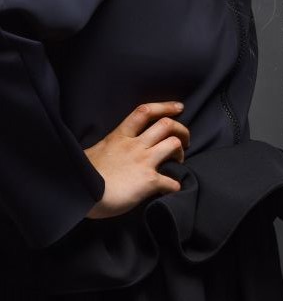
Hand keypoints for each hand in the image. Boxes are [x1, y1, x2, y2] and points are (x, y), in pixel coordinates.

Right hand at [83, 101, 190, 218]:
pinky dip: (175, 185)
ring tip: (178, 161)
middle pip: (166, 125)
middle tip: (185, 139)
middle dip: (181, 130)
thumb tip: (113, 151)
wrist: (79, 193)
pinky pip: (171, 181)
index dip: (165, 106)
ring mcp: (143, 161)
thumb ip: (110, 147)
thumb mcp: (96, 151)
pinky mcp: (148, 181)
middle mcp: (134, 145)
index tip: (179, 107)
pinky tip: (172, 188)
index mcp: (120, 136)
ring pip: (173, 145)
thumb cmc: (82, 174)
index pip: (145, 111)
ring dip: (180, 153)